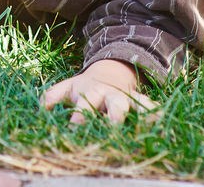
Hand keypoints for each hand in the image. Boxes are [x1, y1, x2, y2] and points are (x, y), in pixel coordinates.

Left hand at [40, 59, 157, 124]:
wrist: (108, 73)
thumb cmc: (83, 87)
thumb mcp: (66, 88)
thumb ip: (52, 96)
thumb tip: (41, 107)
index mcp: (90, 93)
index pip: (85, 106)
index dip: (80, 117)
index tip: (75, 129)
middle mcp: (108, 95)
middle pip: (113, 106)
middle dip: (112, 117)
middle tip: (111, 130)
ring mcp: (125, 97)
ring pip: (133, 105)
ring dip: (138, 115)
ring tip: (143, 127)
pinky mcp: (138, 101)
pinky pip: (149, 105)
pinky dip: (155, 112)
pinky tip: (162, 121)